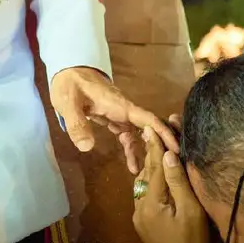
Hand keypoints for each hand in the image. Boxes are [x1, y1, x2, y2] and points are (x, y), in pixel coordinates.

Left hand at [49, 67, 177, 173]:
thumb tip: (87, 148)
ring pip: (138, 134)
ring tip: (145, 173)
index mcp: (118, 105)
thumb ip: (77, 123)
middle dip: (159, 146)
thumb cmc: (69, 83)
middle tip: (165, 169)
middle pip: (148, 128)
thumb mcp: (68, 102)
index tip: (175, 149)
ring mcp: (119, 114)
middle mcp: (123, 110)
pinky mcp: (112, 117)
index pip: (147, 119)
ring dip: (144, 150)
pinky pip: (127, 134)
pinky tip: (132, 163)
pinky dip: (131, 147)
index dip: (163, 133)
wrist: (67, 69)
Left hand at [132, 125, 209, 242]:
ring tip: (156, 146)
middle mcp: (139, 206)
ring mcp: (139, 215)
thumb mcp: (190, 211)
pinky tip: (157, 172)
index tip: (152, 124)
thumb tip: (169, 154)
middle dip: (152, 151)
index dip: (155, 145)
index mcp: (150, 202)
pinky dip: (151, 179)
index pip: (154, 167)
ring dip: (150, 165)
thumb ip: (178, 182)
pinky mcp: (143, 221)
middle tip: (154, 129)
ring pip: (143, 182)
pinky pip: (145, 193)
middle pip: (146, 173)